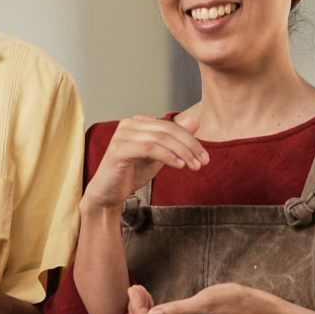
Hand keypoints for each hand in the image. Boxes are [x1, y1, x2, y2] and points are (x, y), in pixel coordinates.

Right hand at [82, 113, 208, 215]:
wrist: (108, 193)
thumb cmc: (131, 173)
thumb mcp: (159, 155)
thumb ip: (175, 139)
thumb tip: (195, 120)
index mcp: (138, 122)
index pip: (171, 126)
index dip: (191, 140)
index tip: (205, 157)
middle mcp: (129, 124)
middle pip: (167, 130)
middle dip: (190, 146)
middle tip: (204, 162)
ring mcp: (122, 135)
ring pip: (160, 138)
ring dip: (182, 153)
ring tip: (194, 166)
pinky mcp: (118, 149)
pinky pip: (149, 148)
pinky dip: (167, 156)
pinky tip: (179, 166)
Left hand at [126, 282, 268, 313]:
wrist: (252, 309)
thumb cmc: (231, 301)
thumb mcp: (205, 302)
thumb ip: (178, 310)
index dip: (136, 308)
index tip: (134, 288)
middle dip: (135, 311)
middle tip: (134, 288)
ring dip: (142, 311)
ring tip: (139, 291)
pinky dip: (151, 313)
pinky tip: (152, 299)